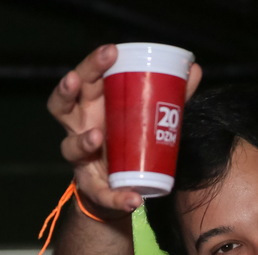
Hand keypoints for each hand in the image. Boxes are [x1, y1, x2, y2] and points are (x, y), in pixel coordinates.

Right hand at [47, 45, 202, 216]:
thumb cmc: (128, 139)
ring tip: (96, 138)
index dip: (91, 64)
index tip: (110, 51)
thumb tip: (195, 69)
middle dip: (67, 89)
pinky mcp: (91, 186)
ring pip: (69, 146)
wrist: (121, 187)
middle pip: (62, 104)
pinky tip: (133, 200)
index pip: (83, 79)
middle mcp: (79, 127)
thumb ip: (170, 94)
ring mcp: (80, 157)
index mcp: (91, 105)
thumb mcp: (146, 115)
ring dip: (81, 141)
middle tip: (75, 79)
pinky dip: (117, 198)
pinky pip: (100, 193)